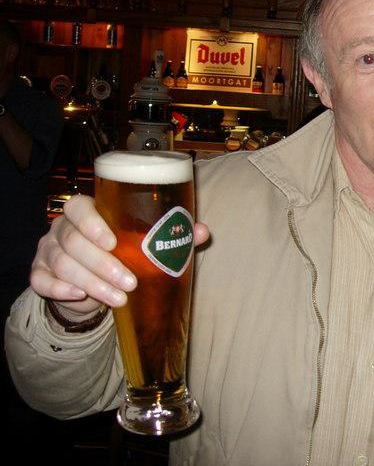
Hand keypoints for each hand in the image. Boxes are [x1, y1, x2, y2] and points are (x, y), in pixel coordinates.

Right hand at [30, 195, 208, 314]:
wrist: (94, 280)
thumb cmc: (124, 250)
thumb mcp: (145, 241)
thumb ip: (170, 234)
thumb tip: (202, 231)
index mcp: (87, 212)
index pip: (78, 207)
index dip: (91, 223)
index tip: (112, 242)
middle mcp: (62, 228)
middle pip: (73, 242)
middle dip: (102, 265)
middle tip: (130, 283)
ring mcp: (48, 250)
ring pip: (62, 264)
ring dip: (91, 282)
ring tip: (118, 297)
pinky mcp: (39, 273)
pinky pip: (40, 280)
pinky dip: (58, 289)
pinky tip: (79, 297)